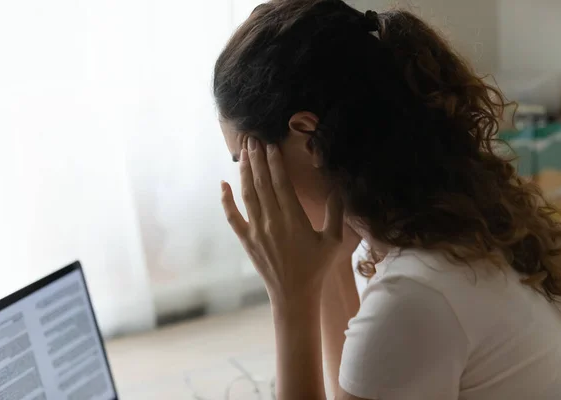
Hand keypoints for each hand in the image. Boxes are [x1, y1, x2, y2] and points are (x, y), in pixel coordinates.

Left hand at [221, 137, 346, 303]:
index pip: (281, 182)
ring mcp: (256, 231)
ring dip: (243, 171)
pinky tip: (223, 184)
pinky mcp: (246, 240)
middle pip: (261, 183)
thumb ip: (336, 212)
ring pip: (247, 194)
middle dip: (256, 158)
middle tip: (252, 139)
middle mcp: (272, 221)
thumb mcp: (333, 240)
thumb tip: (337, 187)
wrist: (294, 295)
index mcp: (294, 219)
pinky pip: (232, 216)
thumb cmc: (316, 268)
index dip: (274, 161)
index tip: (271, 144)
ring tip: (242, 152)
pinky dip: (226, 200)